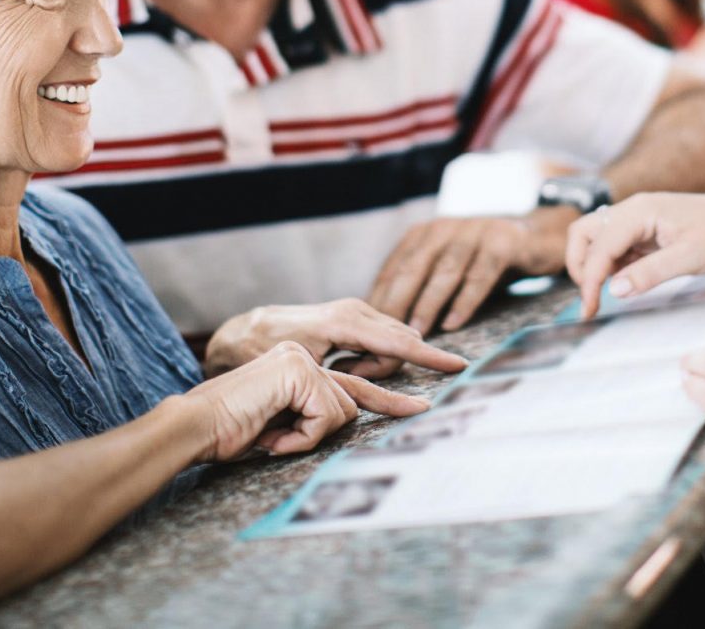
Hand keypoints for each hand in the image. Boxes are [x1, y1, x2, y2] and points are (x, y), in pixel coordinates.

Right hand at [190, 341, 430, 459]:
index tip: (431, 395)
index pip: (353, 377)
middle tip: (431, 402)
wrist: (195, 426)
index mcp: (302, 363)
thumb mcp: (283, 421)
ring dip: (311, 436)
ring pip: (345, 409)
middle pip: (360, 391)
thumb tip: (346, 416)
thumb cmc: (231, 430)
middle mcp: (306, 352)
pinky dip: (302, 438)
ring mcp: (303, 355)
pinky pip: (327, 416)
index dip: (390, 392)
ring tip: (276, 440)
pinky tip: (273, 437)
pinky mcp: (300, 368)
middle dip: (393, 404)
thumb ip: (312, 411)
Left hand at [205, 298, 468, 378]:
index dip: (432, 357)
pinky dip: (369, 357)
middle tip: (344, 374)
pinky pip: (382, 340)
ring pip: (393, 343)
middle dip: (384, 367)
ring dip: (374, 364)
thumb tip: (355, 394)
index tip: (460, 366)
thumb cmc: (263, 353)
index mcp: (344, 322)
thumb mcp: (298, 367)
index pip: (401, 342)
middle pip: (401, 344)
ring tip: (338, 369)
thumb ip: (333, 378)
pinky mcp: (354, 316)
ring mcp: (356, 310)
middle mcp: (355, 310)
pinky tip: (341, 361)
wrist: (244, 332)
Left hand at [367, 209, 573, 334]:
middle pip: (412, 269)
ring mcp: (474, 232)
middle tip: (380, 338)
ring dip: (427, 304)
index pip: (392, 269)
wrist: (538, 235)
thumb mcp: (447, 269)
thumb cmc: (482, 261)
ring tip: (414, 334)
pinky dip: (465, 300)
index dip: (378, 301)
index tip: (364, 332)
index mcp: (422, 235)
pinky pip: (480, 274)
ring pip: (444, 271)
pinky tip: (453, 323)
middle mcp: (444, 229)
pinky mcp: (503, 241)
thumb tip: (381, 328)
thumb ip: (419, 289)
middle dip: (395, 304)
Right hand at [565, 192, 704, 319]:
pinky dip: (610, 266)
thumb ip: (649, 273)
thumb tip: (613, 289)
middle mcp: (633, 210)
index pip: (599, 245)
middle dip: (579, 266)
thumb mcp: (690, 259)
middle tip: (590, 299)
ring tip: (603, 295)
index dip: (589, 279)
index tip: (589, 309)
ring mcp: (638, 219)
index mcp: (640, 211)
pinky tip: (623, 284)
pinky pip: (615, 246)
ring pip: (596, 239)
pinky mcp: (645, 230)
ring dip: (593, 266)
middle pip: (584, 233)